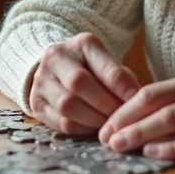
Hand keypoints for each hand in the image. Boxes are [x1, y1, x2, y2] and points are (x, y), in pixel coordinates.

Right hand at [28, 32, 142, 135]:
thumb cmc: (92, 69)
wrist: (57, 68)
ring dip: (92, 120)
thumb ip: (123, 80)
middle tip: (121, 119)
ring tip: (108, 126)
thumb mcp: (108, 65)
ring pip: (67, 105)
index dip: (123, 89)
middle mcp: (57, 57)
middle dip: (105, 105)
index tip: (138, 102)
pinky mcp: (35, 102)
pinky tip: (92, 129)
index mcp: (83, 44)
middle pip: (80, 84)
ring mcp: (42, 80)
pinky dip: (81, 129)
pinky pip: (60, 122)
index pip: (106, 68)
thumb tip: (138, 102)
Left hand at [97, 71, 174, 158]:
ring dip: (141, 134)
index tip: (104, 125)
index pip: (149, 92)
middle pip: (155, 106)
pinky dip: (173, 147)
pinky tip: (154, 153)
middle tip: (105, 139)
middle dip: (126, 123)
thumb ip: (174, 101)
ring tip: (120, 146)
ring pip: (172, 121)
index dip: (124, 109)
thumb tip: (134, 119)